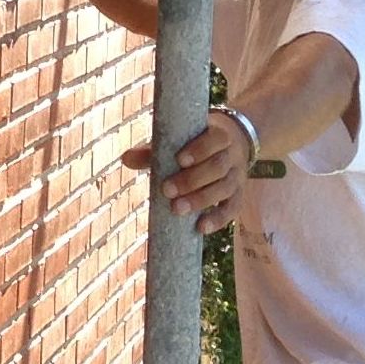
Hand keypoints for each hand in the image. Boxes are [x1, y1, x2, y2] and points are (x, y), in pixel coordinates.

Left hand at [119, 112, 249, 233]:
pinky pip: (232, 209)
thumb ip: (152, 150)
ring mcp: (238, 177)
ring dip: (201, 200)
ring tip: (177, 209)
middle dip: (192, 180)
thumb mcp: (178, 140)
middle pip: (218, 167)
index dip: (199, 150)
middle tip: (167, 190)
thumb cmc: (194, 142)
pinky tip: (201, 228)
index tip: (179, 160)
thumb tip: (126, 159)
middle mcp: (232, 156)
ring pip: (225, 189)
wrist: (232, 144)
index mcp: (220, 135)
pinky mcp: (238, 196)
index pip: (215, 140)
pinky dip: (218, 219)